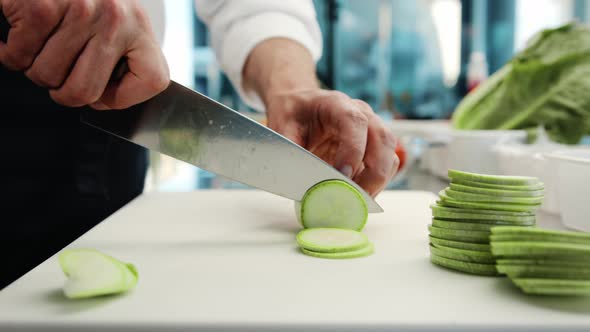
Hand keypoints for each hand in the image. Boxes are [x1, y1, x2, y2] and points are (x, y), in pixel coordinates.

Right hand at [0, 0, 168, 108]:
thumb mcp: (117, 24)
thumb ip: (121, 58)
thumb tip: (101, 101)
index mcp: (139, 27)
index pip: (153, 81)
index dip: (123, 98)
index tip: (104, 92)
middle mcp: (114, 18)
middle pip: (84, 92)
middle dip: (63, 92)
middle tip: (59, 74)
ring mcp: (80, 10)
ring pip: (47, 76)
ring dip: (35, 68)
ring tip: (40, 48)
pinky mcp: (42, 5)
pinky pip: (19, 55)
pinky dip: (10, 52)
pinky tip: (18, 37)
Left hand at [266, 89, 399, 196]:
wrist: (301, 107)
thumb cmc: (293, 115)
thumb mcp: (282, 128)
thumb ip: (290, 151)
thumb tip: (297, 179)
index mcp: (337, 104)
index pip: (354, 122)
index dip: (352, 150)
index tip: (342, 175)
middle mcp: (363, 114)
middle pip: (382, 140)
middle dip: (372, 173)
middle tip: (354, 197)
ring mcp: (373, 131)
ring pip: (390, 155)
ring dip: (378, 182)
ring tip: (357, 201)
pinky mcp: (375, 149)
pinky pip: (386, 167)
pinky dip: (377, 184)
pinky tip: (360, 196)